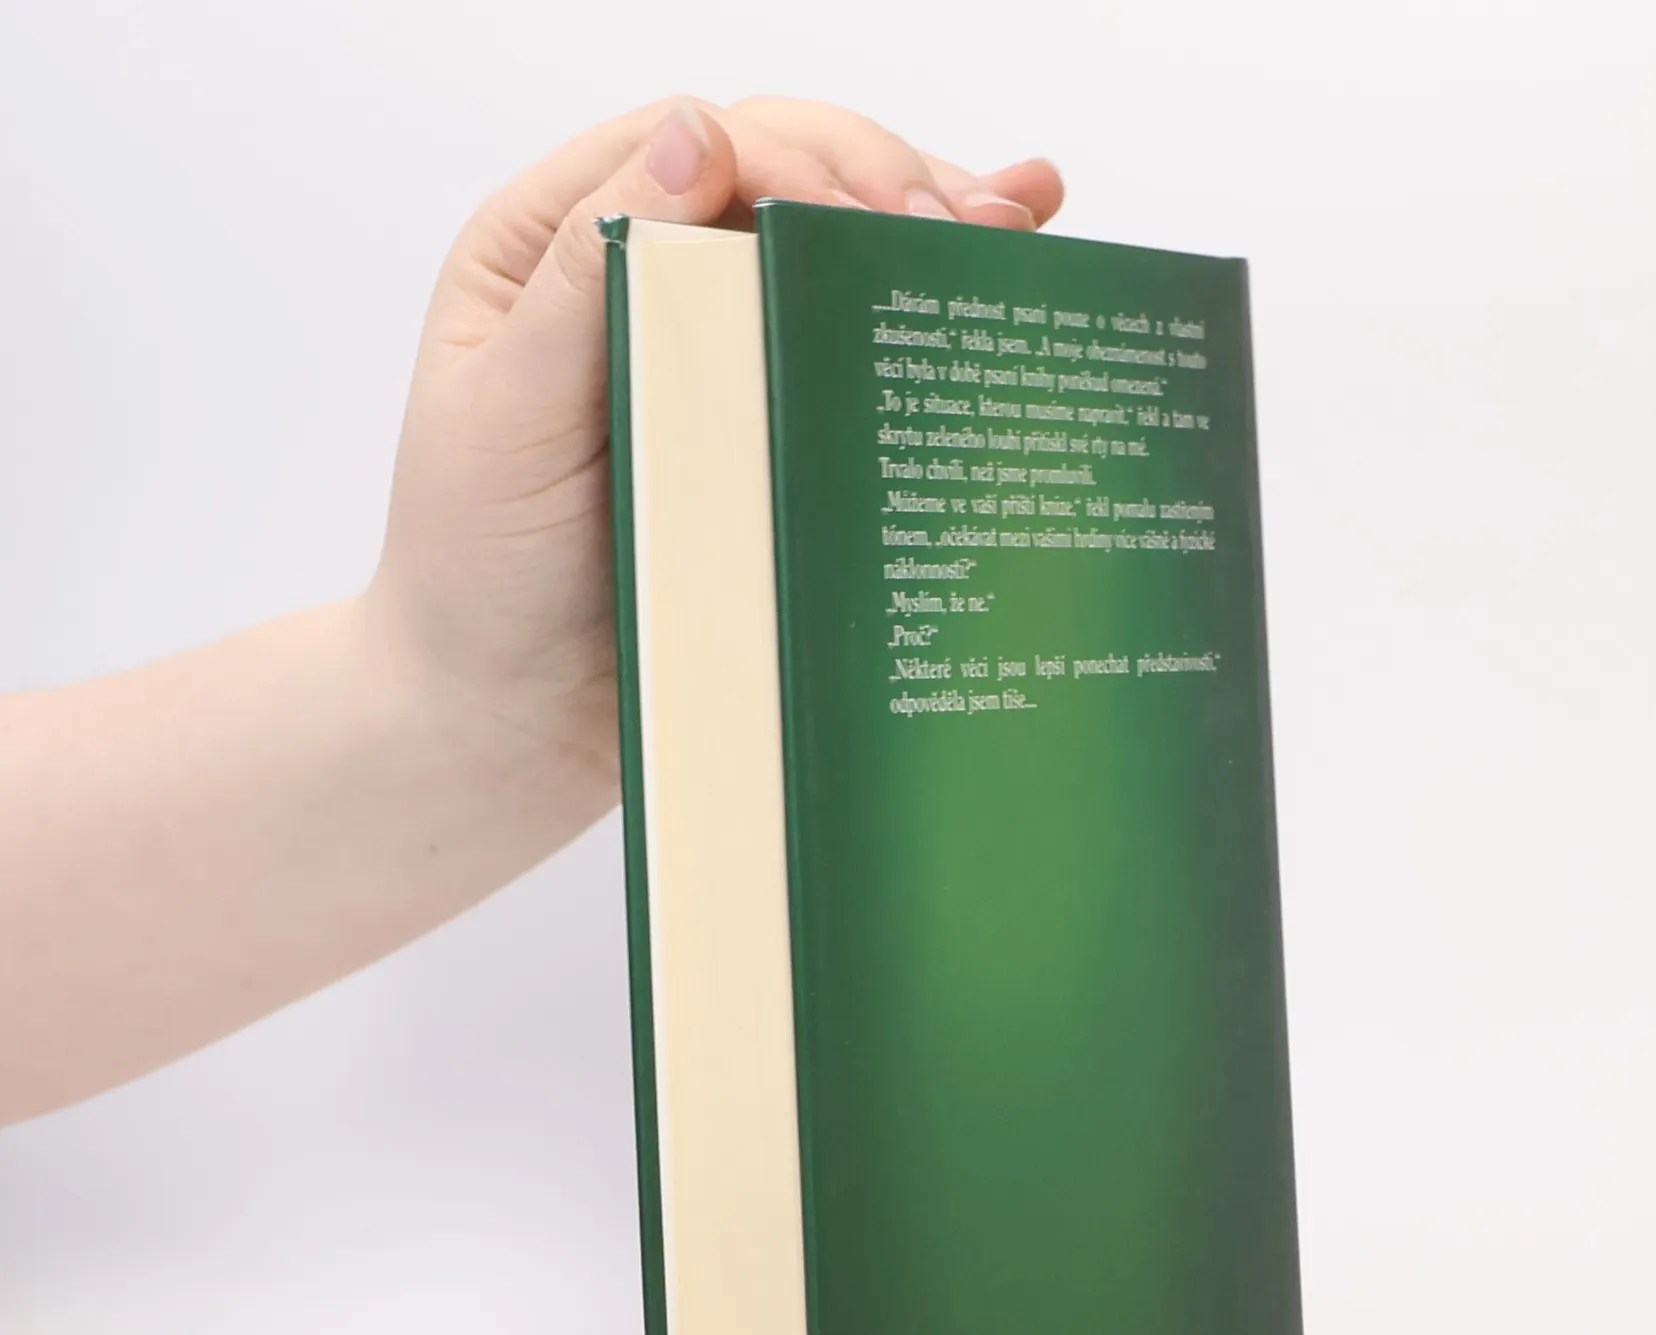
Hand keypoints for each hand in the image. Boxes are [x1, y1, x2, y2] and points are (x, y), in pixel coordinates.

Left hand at [370, 99, 1064, 801]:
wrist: (506, 718)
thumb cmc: (475, 571)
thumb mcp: (504, 413)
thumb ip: (584, 277)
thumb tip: (694, 135)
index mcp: (560, 248)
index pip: (700, 149)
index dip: (802, 158)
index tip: (876, 214)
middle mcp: (646, 282)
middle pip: (787, 181)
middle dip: (887, 185)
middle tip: (971, 229)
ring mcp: (718, 358)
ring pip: (832, 255)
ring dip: (931, 227)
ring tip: (1019, 225)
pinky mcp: (770, 434)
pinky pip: (848, 353)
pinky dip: (922, 306)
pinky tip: (1015, 256)